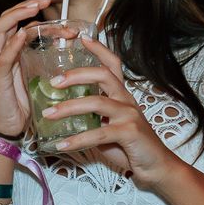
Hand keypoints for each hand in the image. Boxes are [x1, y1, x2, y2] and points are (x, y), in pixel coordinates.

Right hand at [0, 0, 53, 137]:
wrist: (9, 129)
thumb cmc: (22, 104)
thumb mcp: (37, 77)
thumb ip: (44, 61)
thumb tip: (67, 49)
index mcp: (10, 52)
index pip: (18, 23)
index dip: (33, 12)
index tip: (52, 4)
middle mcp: (0, 53)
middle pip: (6, 19)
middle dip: (24, 6)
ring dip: (17, 16)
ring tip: (34, 7)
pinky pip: (2, 57)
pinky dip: (12, 44)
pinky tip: (22, 35)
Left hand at [38, 32, 178, 186]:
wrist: (155, 167)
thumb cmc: (130, 146)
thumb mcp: (109, 125)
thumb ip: (91, 116)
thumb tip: (62, 112)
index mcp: (122, 95)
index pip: (112, 64)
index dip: (99, 49)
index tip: (81, 38)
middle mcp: (126, 100)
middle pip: (102, 75)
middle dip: (76, 75)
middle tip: (53, 82)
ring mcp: (129, 115)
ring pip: (96, 103)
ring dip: (68, 108)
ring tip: (47, 115)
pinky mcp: (129, 133)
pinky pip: (98, 133)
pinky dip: (77, 140)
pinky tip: (61, 144)